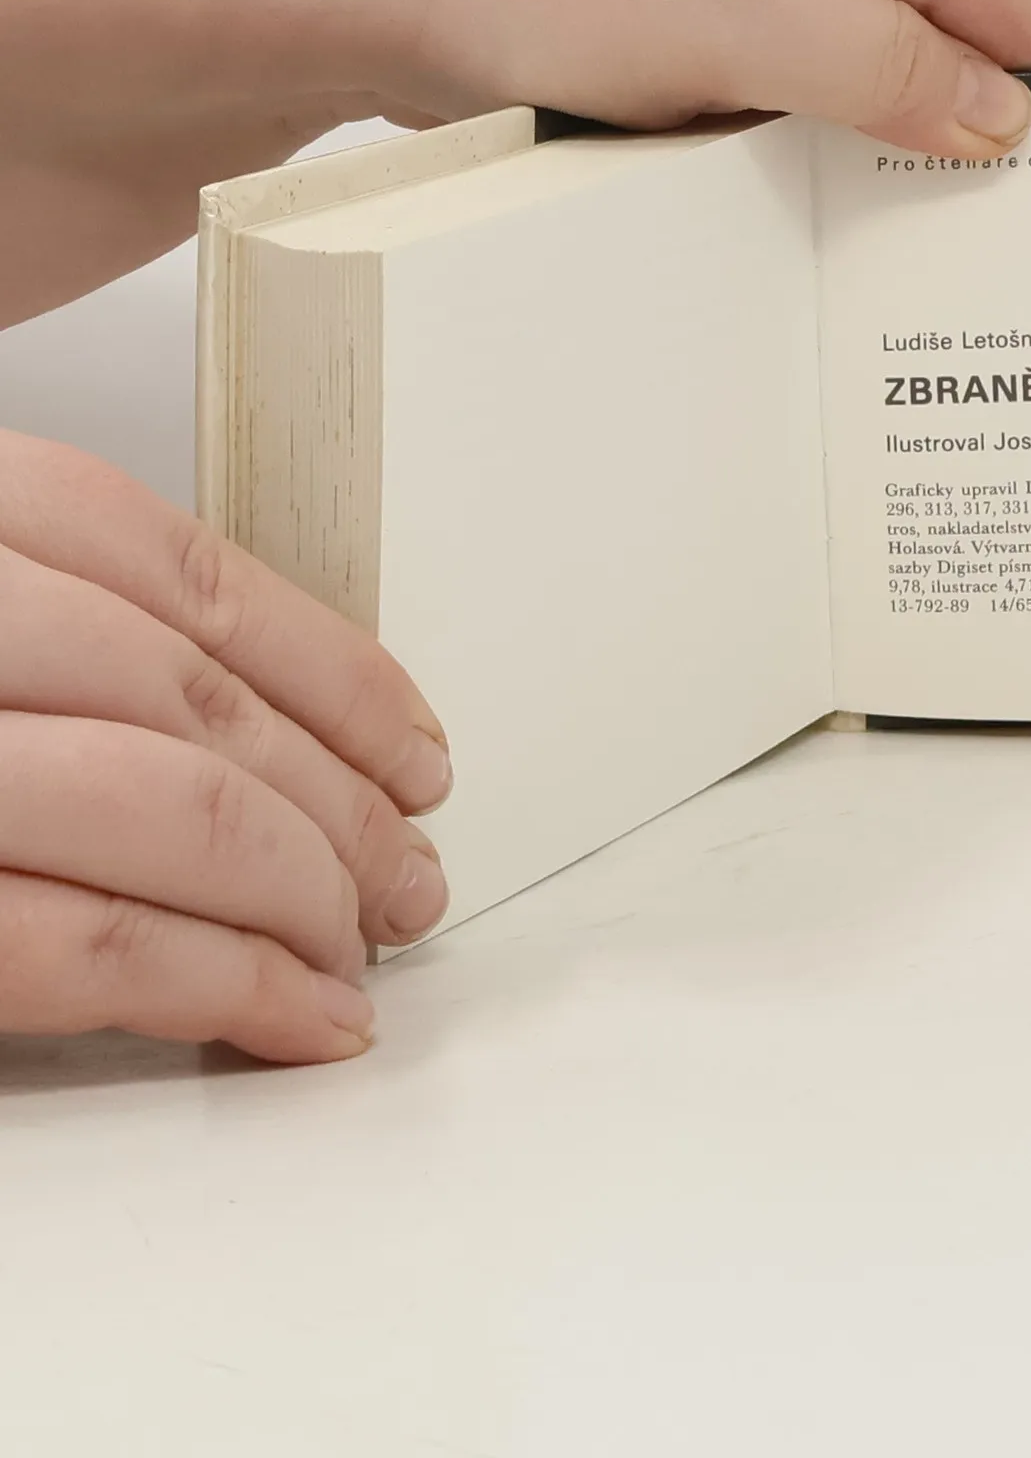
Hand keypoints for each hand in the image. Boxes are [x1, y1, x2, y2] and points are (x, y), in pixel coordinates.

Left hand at [0, 0, 1030, 322]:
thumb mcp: (742, 24)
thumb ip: (887, 67)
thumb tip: (1000, 112)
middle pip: (931, 7)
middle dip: (956, 113)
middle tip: (974, 234)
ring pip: (847, 37)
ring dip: (864, 123)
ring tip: (880, 228)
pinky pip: (771, 50)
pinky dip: (789, 115)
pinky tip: (778, 182)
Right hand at [0, 430, 451, 1062]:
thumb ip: (60, 595)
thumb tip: (214, 653)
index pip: (179, 572)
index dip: (331, 668)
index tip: (413, 744)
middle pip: (198, 700)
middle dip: (342, 801)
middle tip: (413, 869)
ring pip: (178, 814)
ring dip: (311, 893)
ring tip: (369, 943)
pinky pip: (96, 949)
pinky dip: (230, 989)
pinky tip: (302, 1016)